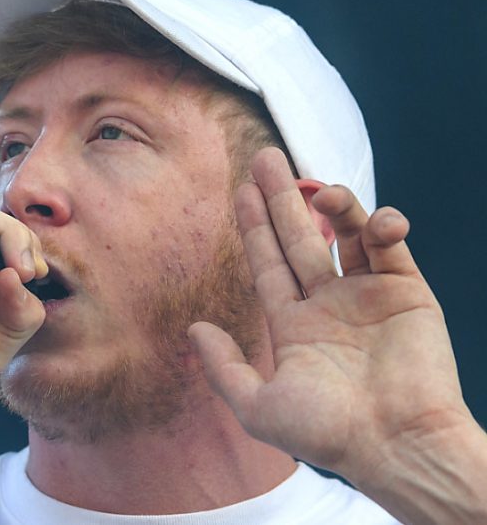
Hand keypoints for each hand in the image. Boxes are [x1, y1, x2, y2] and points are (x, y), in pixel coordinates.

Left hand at [188, 148, 472, 485]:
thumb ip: (223, 367)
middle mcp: (329, 304)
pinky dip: (385, 226)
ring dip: (334, 205)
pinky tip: (374, 221)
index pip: (268, 263)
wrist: (397, 445)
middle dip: (283, 198)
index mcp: (294, 325)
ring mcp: (368, 295)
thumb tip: (194, 329)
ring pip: (346, 234)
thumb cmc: (328, 433)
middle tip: (265, 157)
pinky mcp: (408, 293)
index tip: (242, 190)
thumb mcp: (258, 406)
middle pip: (299, 237)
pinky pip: (391, 247)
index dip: (254, 226)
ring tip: (318, 188)